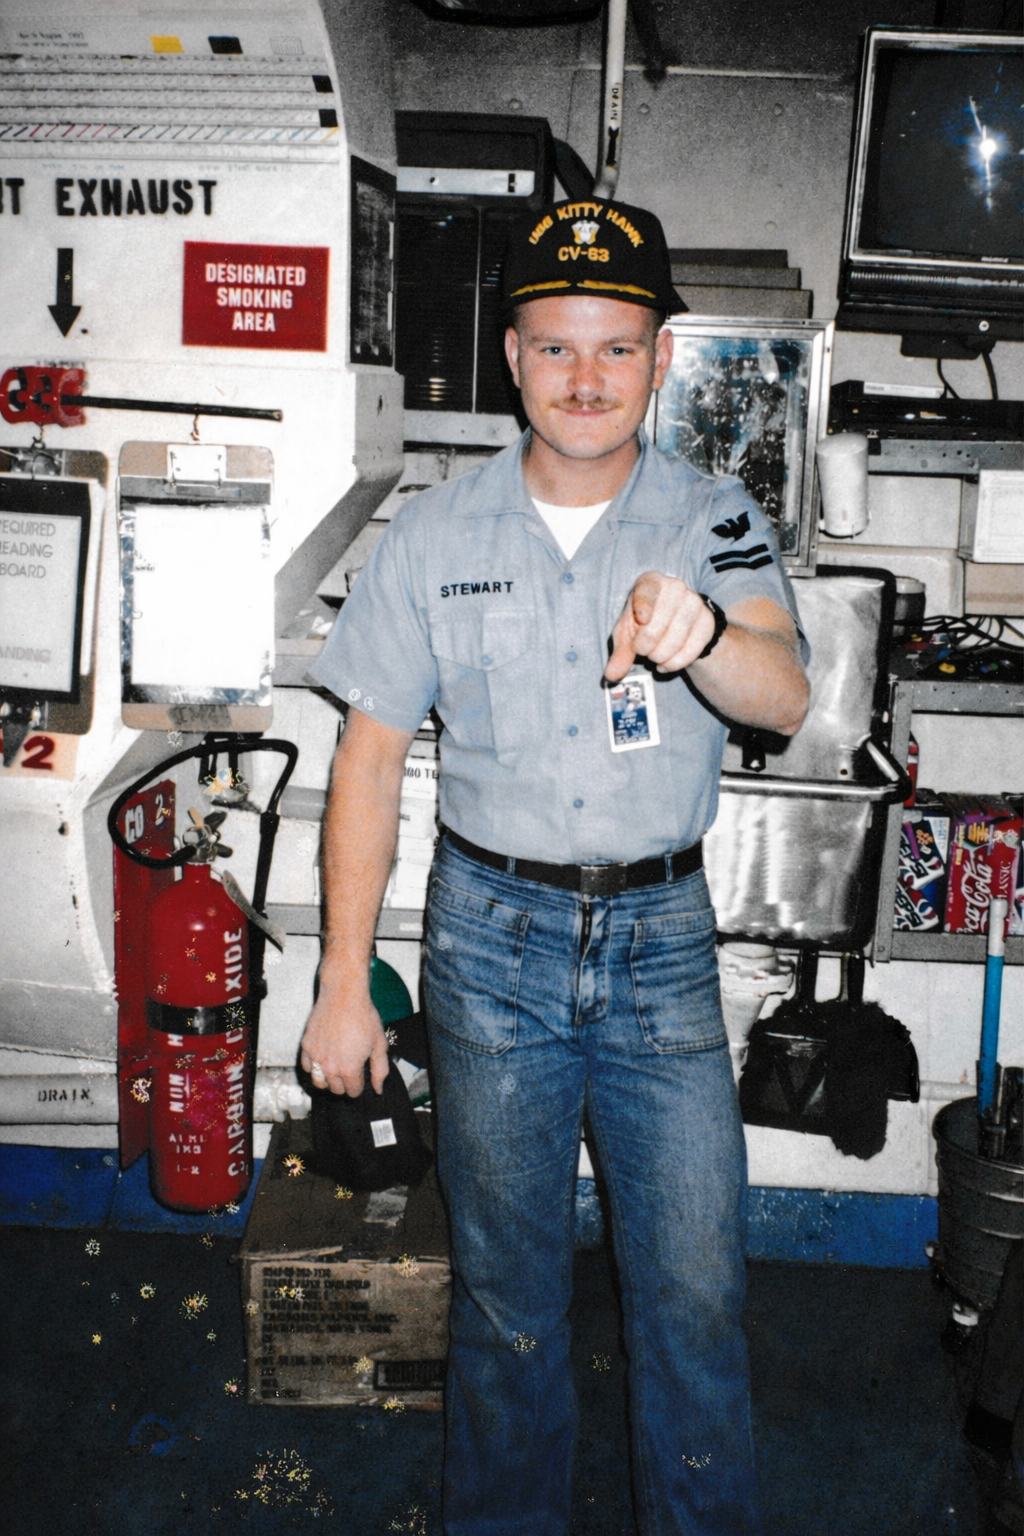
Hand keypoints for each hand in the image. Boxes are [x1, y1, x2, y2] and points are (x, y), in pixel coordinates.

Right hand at [299, 982, 389, 1097]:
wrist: (344, 995)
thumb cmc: (363, 1016)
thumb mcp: (379, 1044)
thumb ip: (380, 1069)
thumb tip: (378, 1089)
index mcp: (349, 1069)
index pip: (353, 1091)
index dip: (359, 1086)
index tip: (360, 1077)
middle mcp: (330, 1067)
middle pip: (336, 1089)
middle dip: (344, 1084)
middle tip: (349, 1070)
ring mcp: (316, 1057)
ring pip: (318, 1082)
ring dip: (327, 1080)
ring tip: (335, 1069)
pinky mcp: (306, 1047)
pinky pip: (307, 1067)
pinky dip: (314, 1067)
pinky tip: (323, 1058)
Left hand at [605, 572, 714, 681]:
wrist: (675, 623)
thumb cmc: (644, 624)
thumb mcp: (628, 634)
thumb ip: (621, 653)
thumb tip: (611, 675)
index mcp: (650, 583)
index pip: (647, 592)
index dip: (644, 605)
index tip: (642, 618)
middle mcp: (674, 587)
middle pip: (657, 624)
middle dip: (646, 646)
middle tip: (643, 651)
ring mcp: (694, 602)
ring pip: (675, 639)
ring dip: (660, 656)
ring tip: (655, 657)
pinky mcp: (707, 621)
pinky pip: (691, 649)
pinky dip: (675, 663)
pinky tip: (666, 664)